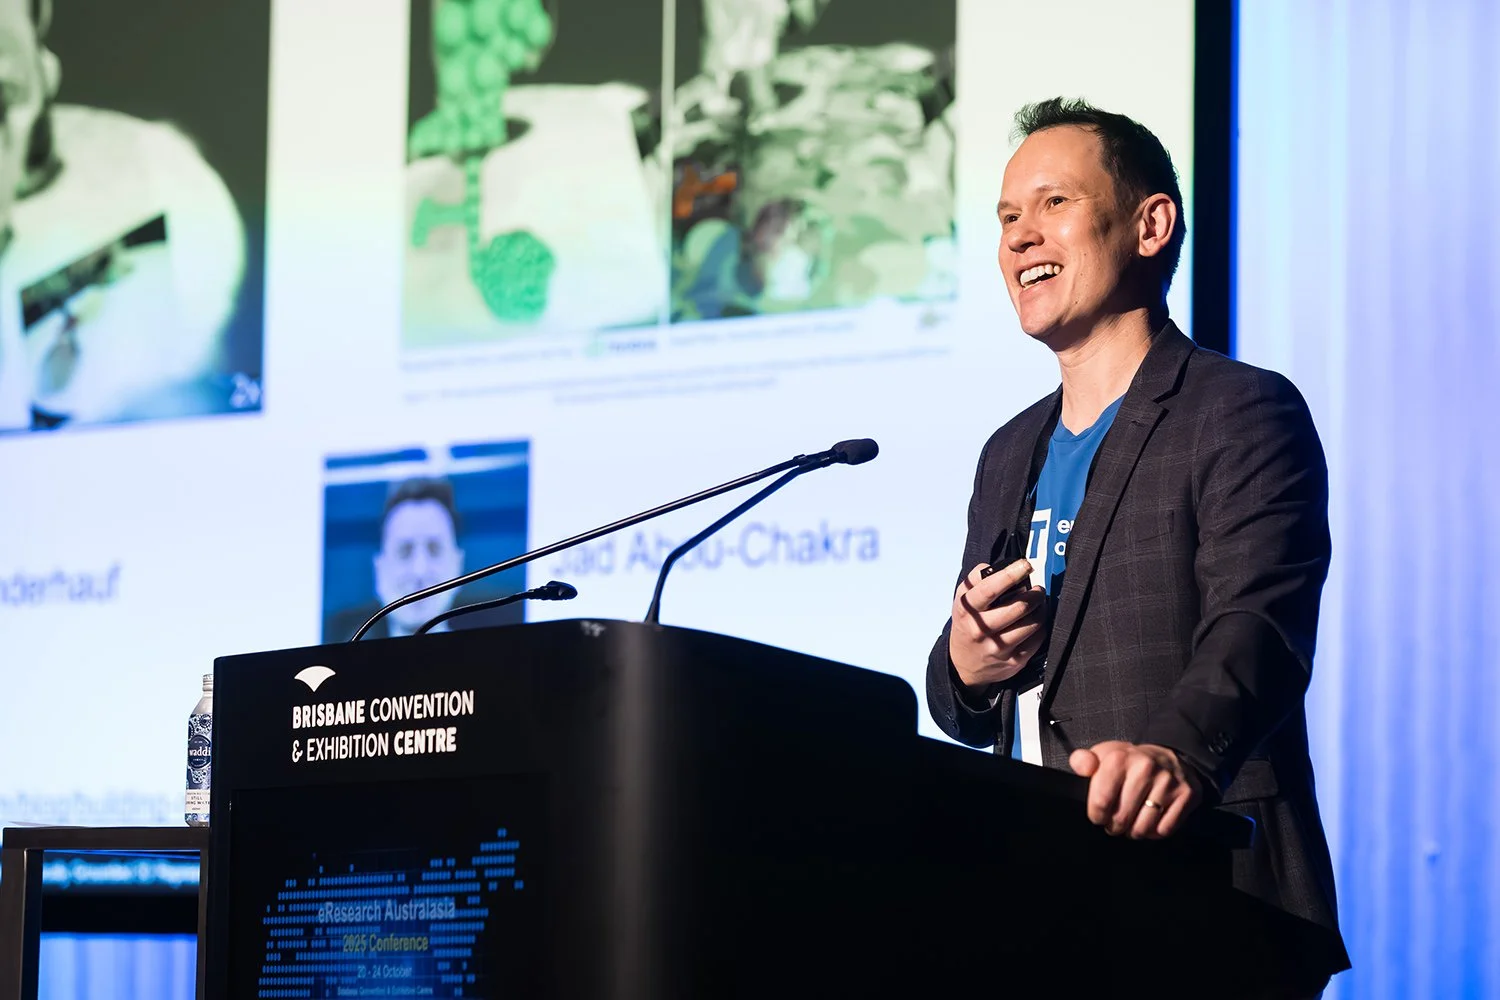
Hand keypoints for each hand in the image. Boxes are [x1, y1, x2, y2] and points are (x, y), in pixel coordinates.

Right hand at [948, 560, 1046, 689]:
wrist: (963, 665)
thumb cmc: (967, 625)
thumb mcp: (961, 600)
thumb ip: (976, 579)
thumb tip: (1000, 567)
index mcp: (967, 610)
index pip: (990, 589)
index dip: (1011, 574)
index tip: (1025, 565)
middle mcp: (981, 629)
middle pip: (1019, 607)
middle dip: (1035, 594)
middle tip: (1038, 590)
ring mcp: (999, 647)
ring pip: (1033, 623)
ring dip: (1041, 609)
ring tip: (1038, 604)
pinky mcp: (1014, 661)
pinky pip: (1038, 638)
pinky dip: (1041, 626)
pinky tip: (1035, 621)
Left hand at [1069, 741, 1201, 838]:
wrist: (1169, 757)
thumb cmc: (1130, 762)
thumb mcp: (1103, 755)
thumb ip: (1083, 761)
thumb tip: (1081, 767)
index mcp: (1120, 758)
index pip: (1101, 801)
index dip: (1097, 815)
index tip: (1099, 815)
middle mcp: (1146, 768)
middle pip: (1122, 818)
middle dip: (1115, 826)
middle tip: (1115, 822)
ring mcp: (1168, 782)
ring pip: (1143, 828)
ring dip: (1134, 832)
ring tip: (1132, 822)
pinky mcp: (1187, 795)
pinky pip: (1165, 830)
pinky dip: (1155, 832)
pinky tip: (1151, 820)